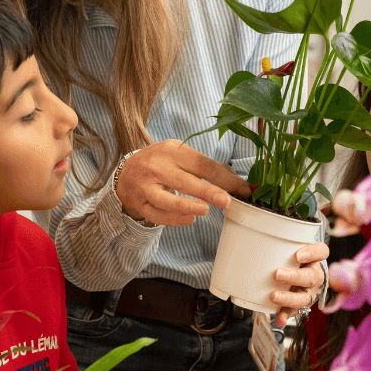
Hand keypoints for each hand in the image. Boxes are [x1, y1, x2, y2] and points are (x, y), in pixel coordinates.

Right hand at [114, 140, 251, 226]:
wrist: (127, 170)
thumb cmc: (163, 163)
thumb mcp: (182, 156)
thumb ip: (208, 168)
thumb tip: (238, 183)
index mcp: (173, 151)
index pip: (202, 164)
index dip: (224, 178)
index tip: (242, 190)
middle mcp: (157, 166)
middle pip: (184, 180)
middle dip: (207, 191)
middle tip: (227, 201)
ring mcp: (146, 186)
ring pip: (165, 199)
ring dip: (186, 206)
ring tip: (205, 210)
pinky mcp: (140, 203)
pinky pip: (156, 215)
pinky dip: (173, 219)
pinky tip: (189, 219)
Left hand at [270, 241, 327, 326]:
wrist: (297, 274)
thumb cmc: (289, 256)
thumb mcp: (287, 245)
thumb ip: (275, 239)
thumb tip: (242, 224)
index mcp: (315, 257)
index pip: (321, 251)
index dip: (311, 253)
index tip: (296, 255)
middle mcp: (315, 274)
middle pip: (311, 276)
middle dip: (294, 276)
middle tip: (277, 274)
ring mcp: (309, 290)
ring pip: (305, 296)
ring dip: (289, 298)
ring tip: (273, 296)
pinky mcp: (300, 303)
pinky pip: (295, 311)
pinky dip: (286, 314)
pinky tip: (279, 318)